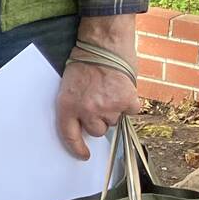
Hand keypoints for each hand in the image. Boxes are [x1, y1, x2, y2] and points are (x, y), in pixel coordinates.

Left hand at [55, 17, 141, 158]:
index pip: (69, 136)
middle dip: (99, 119)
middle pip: (97, 130)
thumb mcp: (69, 85)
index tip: (83, 155)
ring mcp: (107, 108)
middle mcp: (87, 111)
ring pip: (114, 122)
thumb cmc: (84, 60)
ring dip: (113, 110)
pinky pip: (131, 111)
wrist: (103, 43)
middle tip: (99, 100)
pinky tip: (123, 88)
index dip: (77, 148)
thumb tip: (86, 124)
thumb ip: (76, 105)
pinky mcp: (126, 102)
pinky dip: (129, 103)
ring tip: (109, 90)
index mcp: (67, 106)